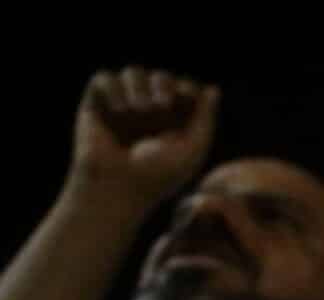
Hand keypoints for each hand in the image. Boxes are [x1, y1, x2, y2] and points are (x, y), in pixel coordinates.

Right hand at [68, 69, 218, 208]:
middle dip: (163, 84)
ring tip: (139, 108)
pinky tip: (121, 109)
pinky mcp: (96, 105)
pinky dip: (114, 88)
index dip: (187, 89)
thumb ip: (205, 119)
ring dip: (139, 84)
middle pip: (160, 77)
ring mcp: (122, 107)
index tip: (186, 99)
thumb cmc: (159, 175)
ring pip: (133, 73)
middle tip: (162, 103)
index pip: (183, 90)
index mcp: (173, 121)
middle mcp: (148, 111)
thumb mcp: (192, 149)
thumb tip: (212, 88)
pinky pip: (104, 78)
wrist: (117, 186)